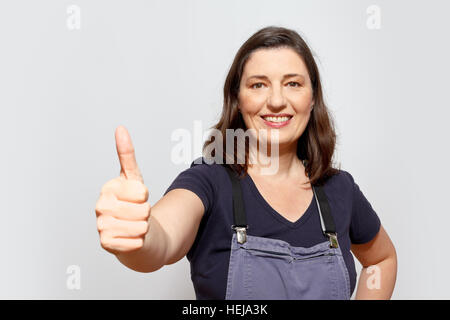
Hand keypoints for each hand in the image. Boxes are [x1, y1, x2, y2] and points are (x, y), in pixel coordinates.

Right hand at [95, 126, 150, 254]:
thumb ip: (127, 154)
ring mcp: (101, 226)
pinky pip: (137, 241)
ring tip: (133, 225)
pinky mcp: (106, 244)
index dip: (145, 197)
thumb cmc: (132, 203)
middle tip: (136, 214)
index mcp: (108, 188)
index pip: (142, 192)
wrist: (130, 231)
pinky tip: (130, 238)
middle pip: (143, 210)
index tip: (136, 198)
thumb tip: (120, 128)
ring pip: (141, 226)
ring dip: (143, 227)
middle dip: (146, 213)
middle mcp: (100, 206)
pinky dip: (139, 241)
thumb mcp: (133, 178)